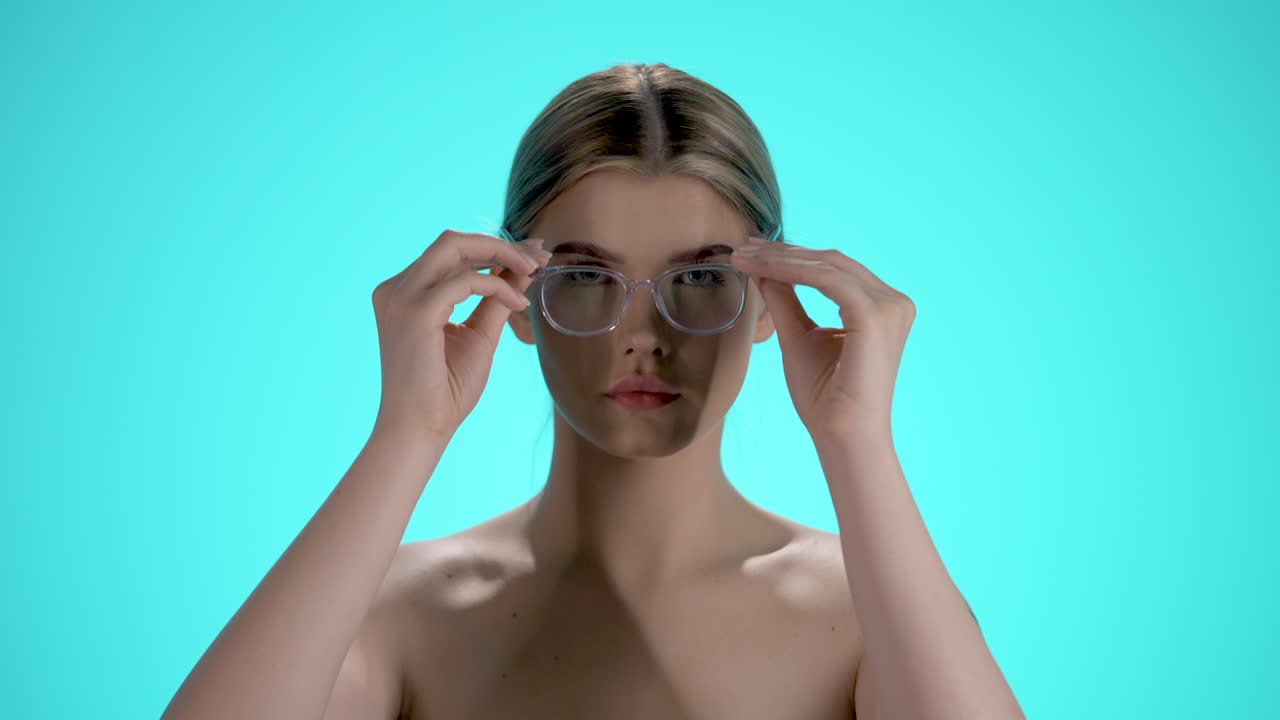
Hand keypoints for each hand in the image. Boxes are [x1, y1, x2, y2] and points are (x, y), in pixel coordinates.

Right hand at [370, 230, 551, 440]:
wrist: (421, 429)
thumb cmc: (446, 390)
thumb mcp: (479, 334)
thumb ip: (496, 298)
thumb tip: (524, 267)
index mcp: (405, 293)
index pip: (451, 253)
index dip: (494, 247)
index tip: (533, 254)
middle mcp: (396, 289)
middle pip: (451, 241)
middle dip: (500, 243)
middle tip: (538, 258)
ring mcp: (401, 297)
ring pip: (455, 247)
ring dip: (502, 255)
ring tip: (534, 272)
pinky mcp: (415, 311)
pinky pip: (465, 280)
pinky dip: (497, 285)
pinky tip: (518, 305)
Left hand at [730, 235, 915, 438]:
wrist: (842, 437)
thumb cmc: (824, 398)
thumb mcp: (798, 337)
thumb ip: (785, 300)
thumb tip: (764, 268)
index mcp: (881, 308)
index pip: (833, 269)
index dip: (791, 257)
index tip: (751, 252)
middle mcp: (893, 303)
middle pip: (832, 260)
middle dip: (783, 251)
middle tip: (743, 247)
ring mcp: (889, 307)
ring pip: (827, 265)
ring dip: (781, 258)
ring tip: (744, 256)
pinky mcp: (875, 315)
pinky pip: (826, 279)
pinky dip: (791, 271)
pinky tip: (760, 269)